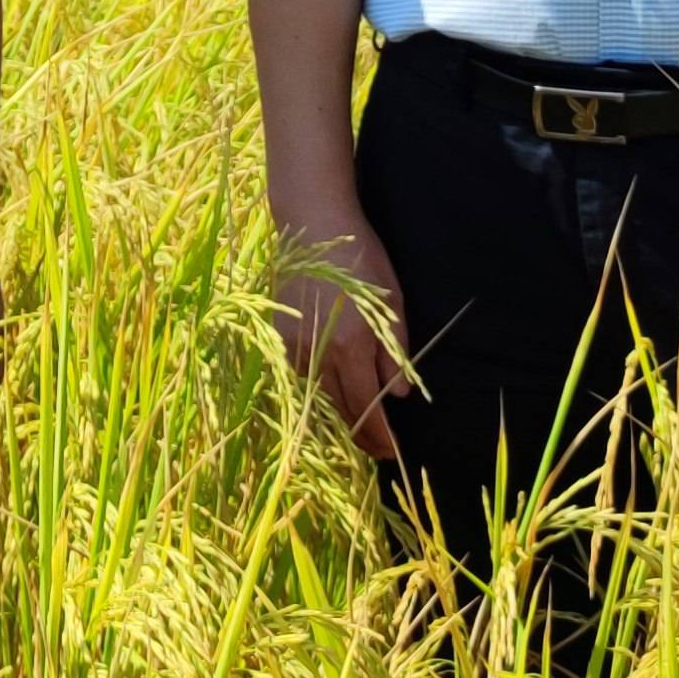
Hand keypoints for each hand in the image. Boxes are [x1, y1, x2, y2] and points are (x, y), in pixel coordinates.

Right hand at [272, 218, 408, 461]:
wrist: (312, 224)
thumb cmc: (360, 258)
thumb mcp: (391, 302)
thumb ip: (395, 353)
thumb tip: (398, 395)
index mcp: (351, 345)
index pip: (366, 408)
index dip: (379, 436)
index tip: (391, 453)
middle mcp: (319, 353)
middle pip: (340, 410)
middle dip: (361, 434)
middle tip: (379, 449)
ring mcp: (295, 346)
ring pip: (318, 396)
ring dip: (339, 415)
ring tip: (358, 426)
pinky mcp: (281, 336)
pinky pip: (302, 375)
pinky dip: (319, 389)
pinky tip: (331, 390)